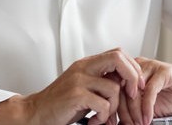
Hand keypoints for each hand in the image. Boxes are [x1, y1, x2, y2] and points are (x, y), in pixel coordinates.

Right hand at [0, 48, 144, 124]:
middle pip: (118, 59)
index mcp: (87, 64)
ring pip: (113, 88)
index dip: (132, 68)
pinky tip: (93, 121)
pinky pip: (104, 105)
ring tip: (104, 118)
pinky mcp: (75, 95)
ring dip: (114, 109)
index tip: (135, 86)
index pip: (118, 53)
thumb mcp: (83, 87)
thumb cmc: (60, 103)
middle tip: (132, 95)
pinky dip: (103, 117)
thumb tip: (127, 82)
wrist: (36, 113)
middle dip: (132, 78)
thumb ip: (101, 80)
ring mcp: (79, 80)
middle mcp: (83, 68)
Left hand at [118, 58, 171, 124]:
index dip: (115, 109)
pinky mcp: (164, 71)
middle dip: (124, 113)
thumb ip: (136, 110)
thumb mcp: (151, 106)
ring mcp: (151, 67)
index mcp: (133, 74)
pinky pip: (149, 90)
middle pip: (121, 90)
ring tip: (139, 124)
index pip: (115, 90)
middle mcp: (139, 68)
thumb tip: (118, 122)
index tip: (118, 123)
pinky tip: (148, 118)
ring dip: (134, 112)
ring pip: (133, 91)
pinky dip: (147, 107)